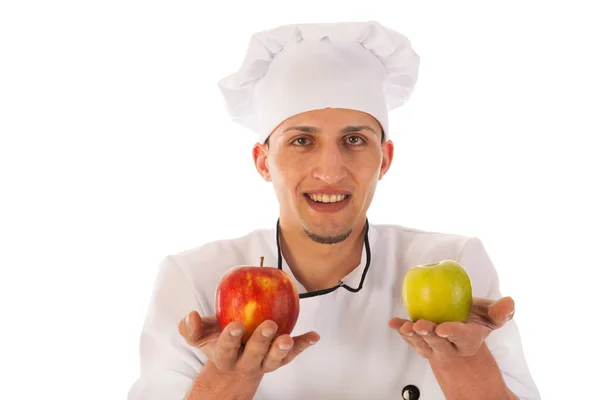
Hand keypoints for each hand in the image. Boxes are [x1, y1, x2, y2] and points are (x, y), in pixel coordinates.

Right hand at [178, 311, 319, 377]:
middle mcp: (246, 363)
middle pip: (254, 355)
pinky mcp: (279, 358)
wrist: (233, 364)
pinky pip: (293, 353)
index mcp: (225, 357)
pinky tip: (314, 336)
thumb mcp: (200, 336)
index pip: (226, 350)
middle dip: (261, 341)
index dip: (230, 339)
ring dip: (283, 349)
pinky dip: (304, 344)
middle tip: (269, 325)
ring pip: (274, 360)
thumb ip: (191, 328)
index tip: (235, 325)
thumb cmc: (216, 342)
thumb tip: (191, 315)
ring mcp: (264, 362)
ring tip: (288, 338)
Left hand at [388, 296, 514, 362]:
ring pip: (422, 343)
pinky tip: (393, 323)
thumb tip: (509, 302)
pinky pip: (410, 338)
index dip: (453, 333)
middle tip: (420, 325)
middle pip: (438, 343)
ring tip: (404, 326)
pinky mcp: (421, 343)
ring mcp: (434, 347)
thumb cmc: (475, 321)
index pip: (461, 337)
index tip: (444, 328)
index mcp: (469, 340)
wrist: (461, 332)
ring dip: (411, 335)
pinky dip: (400, 330)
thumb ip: (500, 312)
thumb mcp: (490, 317)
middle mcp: (450, 347)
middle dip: (428, 334)